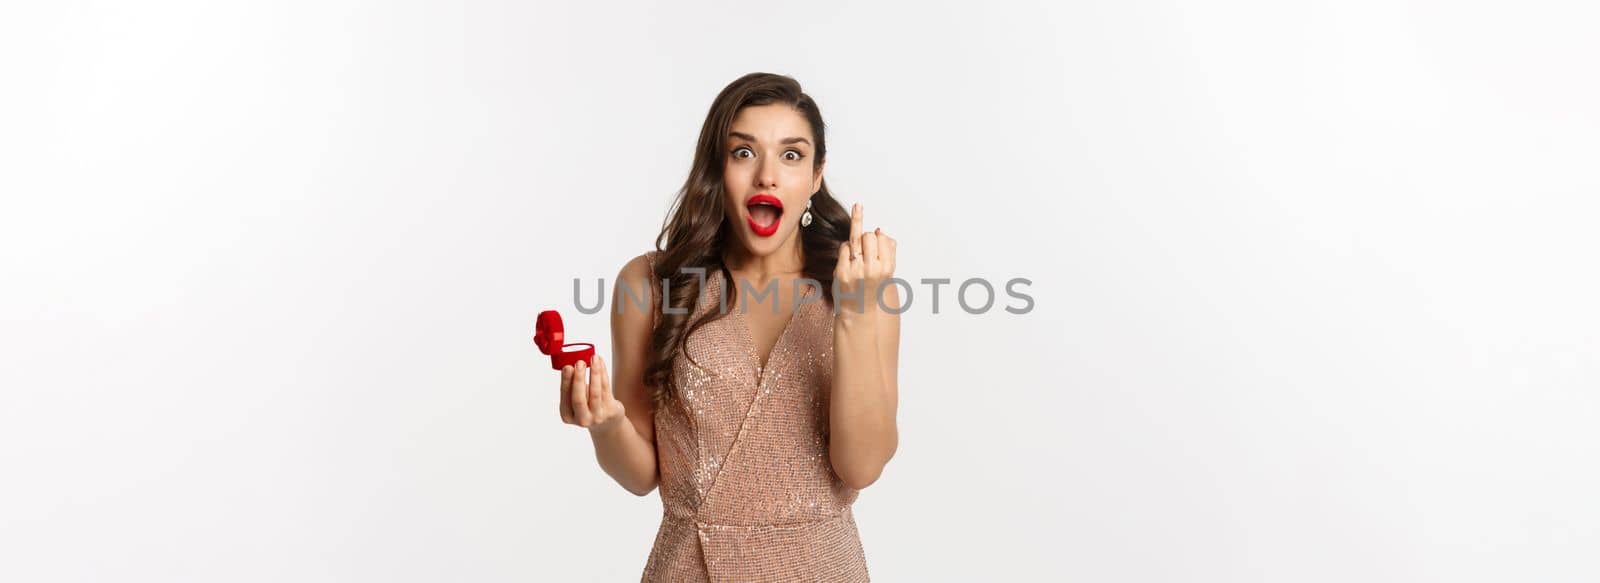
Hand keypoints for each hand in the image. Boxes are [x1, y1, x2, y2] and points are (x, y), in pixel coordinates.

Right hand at [557, 356, 626, 433]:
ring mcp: (597, 417)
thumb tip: (572, 362)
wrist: (607, 422)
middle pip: (579, 398)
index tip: (567, 367)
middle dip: (578, 378)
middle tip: (579, 362)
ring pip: (595, 392)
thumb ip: (572, 385)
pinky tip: (601, 362)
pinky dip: (603, 373)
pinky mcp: (610, 411)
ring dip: (594, 373)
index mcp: (567, 416)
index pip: (565, 397)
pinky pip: (606, 389)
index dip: (566, 382)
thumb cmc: (587, 406)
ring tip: (594, 358)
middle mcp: (582, 419)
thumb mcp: (575, 400)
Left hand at [833, 203, 896, 317]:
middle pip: (868, 235)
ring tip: (857, 250)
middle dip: (866, 238)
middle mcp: (872, 269)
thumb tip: (879, 230)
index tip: (875, 239)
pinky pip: (843, 247)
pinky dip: (845, 249)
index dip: (877, 236)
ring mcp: (856, 271)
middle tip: (865, 249)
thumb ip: (889, 249)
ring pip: (855, 238)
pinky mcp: (841, 272)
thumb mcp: (887, 270)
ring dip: (855, 242)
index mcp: (886, 267)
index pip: (882, 237)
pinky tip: (848, 259)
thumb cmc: (872, 286)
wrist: (858, 309)